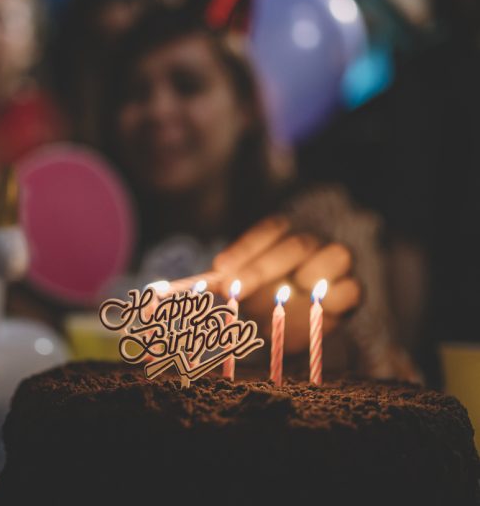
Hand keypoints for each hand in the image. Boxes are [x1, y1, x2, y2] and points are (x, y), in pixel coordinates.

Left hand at [212, 215, 360, 353]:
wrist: (298, 316)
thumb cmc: (263, 293)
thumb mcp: (240, 286)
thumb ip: (224, 283)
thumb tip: (195, 288)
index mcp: (284, 233)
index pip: (267, 231)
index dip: (244, 250)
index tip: (219, 270)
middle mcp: (311, 241)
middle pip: (295, 244)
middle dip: (262, 268)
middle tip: (233, 290)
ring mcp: (335, 262)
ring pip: (336, 255)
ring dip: (309, 277)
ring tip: (283, 297)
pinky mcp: (351, 290)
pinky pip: (351, 289)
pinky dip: (332, 300)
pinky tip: (310, 309)